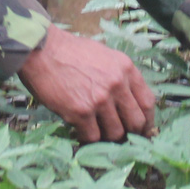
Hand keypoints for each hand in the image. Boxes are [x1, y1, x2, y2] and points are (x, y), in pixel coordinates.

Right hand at [17, 25, 157, 142]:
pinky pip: (93, 137)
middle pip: (136, 122)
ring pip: (115, 133)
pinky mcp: (81, 112)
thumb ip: (119, 76)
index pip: (148, 102)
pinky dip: (88, 138)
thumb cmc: (70, 52)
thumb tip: (126, 101)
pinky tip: (80, 132)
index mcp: (126, 68)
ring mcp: (100, 99)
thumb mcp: (104, 55)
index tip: (142, 129)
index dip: (147, 120)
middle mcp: (117, 84)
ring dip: (107, 137)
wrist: (41, 50)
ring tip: (97, 133)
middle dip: (130, 134)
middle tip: (121, 137)